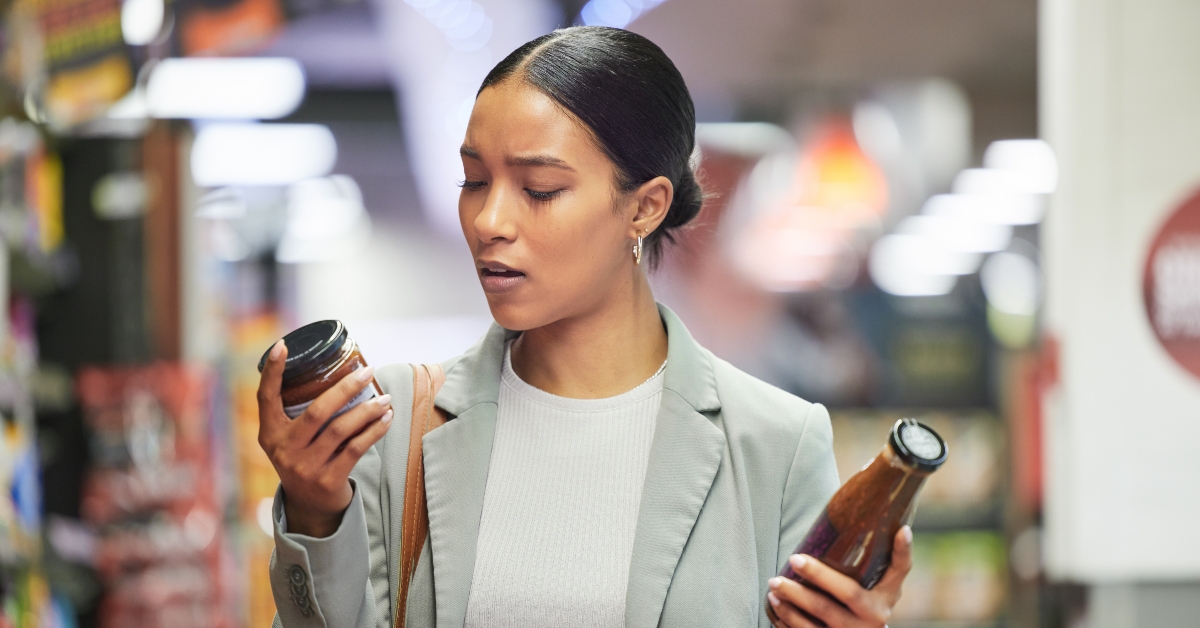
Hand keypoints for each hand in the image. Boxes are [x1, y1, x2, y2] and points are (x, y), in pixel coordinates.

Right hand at [257, 340, 393, 537]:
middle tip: (367, 371)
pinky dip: (374, 431)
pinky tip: (386, 419)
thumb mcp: (292, 439)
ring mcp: (305, 467)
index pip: (266, 397)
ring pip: (341, 430)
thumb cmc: (306, 459)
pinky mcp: (327, 481)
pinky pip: (356, 449)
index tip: (282, 345)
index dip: (272, 372)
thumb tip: (337, 371)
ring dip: (368, 410)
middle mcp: (283, 450)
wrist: (310, 507)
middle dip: (345, 388)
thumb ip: (301, 413)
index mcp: (270, 434)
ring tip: (386, 398)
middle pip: (317, 411)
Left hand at [767, 526, 912, 627]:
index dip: (902, 552)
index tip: (901, 530)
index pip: (899, 571)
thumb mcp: (881, 589)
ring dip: (793, 603)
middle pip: (846, 596)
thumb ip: (886, 564)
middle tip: (793, 559)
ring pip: (818, 622)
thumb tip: (901, 527)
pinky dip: (787, 621)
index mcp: (884, 600)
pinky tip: (775, 606)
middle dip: (818, 576)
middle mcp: (872, 621)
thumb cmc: (868, 606)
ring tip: (775, 586)